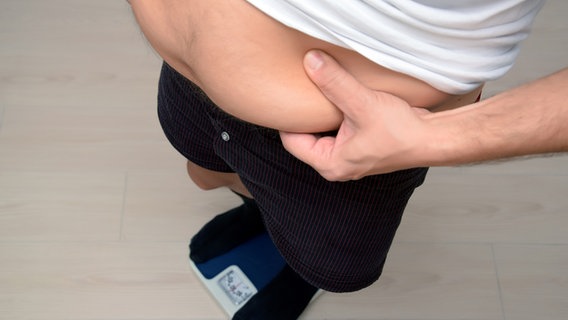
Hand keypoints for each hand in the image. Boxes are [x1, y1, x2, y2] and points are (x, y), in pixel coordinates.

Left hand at [280, 50, 432, 180]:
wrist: (432, 138)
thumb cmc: (401, 132)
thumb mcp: (362, 103)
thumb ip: (334, 83)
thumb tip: (311, 62)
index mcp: (330, 164)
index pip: (292, 141)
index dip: (289, 118)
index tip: (289, 96)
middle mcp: (337, 165)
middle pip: (305, 137)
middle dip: (305, 116)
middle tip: (304, 93)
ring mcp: (348, 158)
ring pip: (322, 133)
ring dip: (322, 115)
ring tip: (322, 95)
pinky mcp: (359, 148)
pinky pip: (337, 131)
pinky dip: (335, 117)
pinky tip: (341, 101)